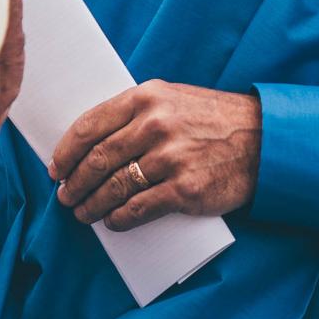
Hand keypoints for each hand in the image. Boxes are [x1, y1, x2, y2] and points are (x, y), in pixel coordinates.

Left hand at [48, 81, 259, 231]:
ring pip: (113, 186)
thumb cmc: (211, 119)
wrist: (263, 139)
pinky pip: (138, 208)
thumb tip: (91, 143)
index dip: (66, 151)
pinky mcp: (185, 189)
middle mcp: (155, 125)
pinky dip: (119, 218)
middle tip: (65, 195)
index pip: (89, 125)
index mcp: (146, 97)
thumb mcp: (171, 98)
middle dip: (74, 182)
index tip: (55, 167)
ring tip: (83, 213)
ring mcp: (170, 158)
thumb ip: (134, 113)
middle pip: (97, 159)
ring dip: (92, 204)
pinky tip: (112, 221)